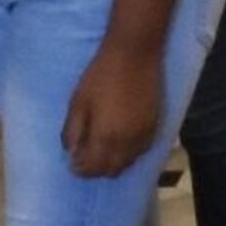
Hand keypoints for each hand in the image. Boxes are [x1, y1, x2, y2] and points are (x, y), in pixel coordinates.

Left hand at [63, 42, 163, 177]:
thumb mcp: (77, 102)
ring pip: (127, 163)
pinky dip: (128, 153)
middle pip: (111, 171)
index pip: (91, 168)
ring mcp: (143, 136)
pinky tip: (119, 141)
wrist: (134, 55)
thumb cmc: (100, 76)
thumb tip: (70, 152)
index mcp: (105, 138)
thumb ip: (72, 131)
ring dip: (112, 162)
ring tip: (101, 149)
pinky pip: (140, 152)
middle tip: (85, 157)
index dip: (79, 168)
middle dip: (95, 169)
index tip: (72, 162)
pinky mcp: (155, 127)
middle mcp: (126, 144)